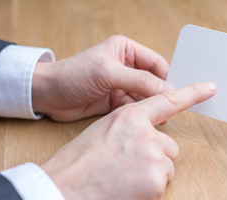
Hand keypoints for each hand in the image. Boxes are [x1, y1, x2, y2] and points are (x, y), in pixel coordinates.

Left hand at [32, 35, 172, 121]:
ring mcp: (120, 85)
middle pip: (153, 81)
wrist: (47, 95)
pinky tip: (147, 122)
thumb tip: (167, 90)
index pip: (157, 63)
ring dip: (151, 107)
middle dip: (161, 95)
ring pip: (145, 96)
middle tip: (174, 109)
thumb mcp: (108, 73)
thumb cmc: (73, 75)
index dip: (168, 78)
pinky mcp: (114, 101)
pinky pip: (134, 107)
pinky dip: (140, 114)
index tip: (179, 94)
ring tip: (162, 119)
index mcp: (126, 50)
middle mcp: (126, 66)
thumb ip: (139, 80)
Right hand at [41, 82, 216, 199]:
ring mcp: (154, 159)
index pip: (167, 101)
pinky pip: (160, 188)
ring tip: (123, 181)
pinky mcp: (157, 184)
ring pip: (166, 168)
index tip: (209, 88)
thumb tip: (147, 135)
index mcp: (130, 117)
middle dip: (155, 157)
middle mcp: (147, 135)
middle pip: (168, 146)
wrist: (60, 194)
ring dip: (151, 176)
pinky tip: (126, 194)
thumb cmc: (76, 164)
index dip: (191, 93)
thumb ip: (129, 128)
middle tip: (127, 168)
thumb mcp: (101, 132)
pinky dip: (147, 193)